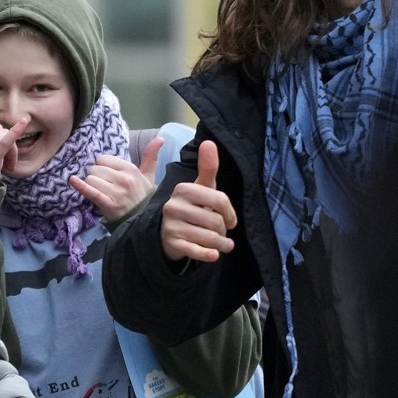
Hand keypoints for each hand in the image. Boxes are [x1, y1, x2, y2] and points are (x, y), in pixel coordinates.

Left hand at [68, 136, 163, 221]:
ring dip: (91, 185)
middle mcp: (123, 179)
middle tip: (103, 185)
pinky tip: (72, 180)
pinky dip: (80, 186)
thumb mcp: (148, 175)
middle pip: (95, 169)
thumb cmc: (143, 196)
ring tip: (100, 192)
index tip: (106, 174)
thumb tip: (161, 138)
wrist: (145, 220)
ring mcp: (116, 192)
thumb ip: (151, 156)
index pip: (103, 159)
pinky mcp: (108, 204)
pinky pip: (90, 191)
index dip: (101, 166)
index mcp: (130, 169)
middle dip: (95, 176)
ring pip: (90, 179)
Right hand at [160, 140, 236, 261]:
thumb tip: (209, 142)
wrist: (167, 232)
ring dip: (221, 244)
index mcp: (183, 189)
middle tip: (220, 232)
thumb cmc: (191, 207)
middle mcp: (173, 206)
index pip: (220, 201)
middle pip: (216, 222)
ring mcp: (170, 226)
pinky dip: (208, 255)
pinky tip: (214, 255)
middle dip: (223, 230)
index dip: (230, 213)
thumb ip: (207, 168)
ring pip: (209, 238)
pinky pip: (196, 251)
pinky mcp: (171, 243)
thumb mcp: (201, 188)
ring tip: (221, 244)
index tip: (230, 220)